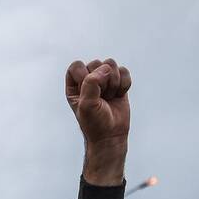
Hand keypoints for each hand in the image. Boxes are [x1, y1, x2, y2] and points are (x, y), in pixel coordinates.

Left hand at [65, 58, 130, 184]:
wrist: (111, 135)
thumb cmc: (95, 122)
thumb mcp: (87, 105)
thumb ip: (91, 84)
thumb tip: (105, 69)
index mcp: (74, 85)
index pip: (76, 66)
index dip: (84, 75)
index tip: (88, 90)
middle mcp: (87, 80)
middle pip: (96, 63)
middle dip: (102, 80)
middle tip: (102, 97)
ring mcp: (104, 80)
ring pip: (111, 64)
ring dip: (114, 82)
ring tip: (110, 96)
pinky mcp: (118, 82)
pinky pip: (124, 71)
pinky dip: (124, 83)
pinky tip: (119, 95)